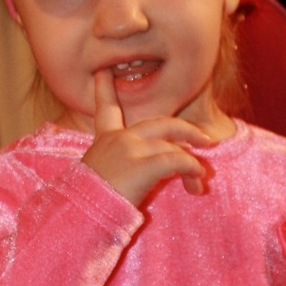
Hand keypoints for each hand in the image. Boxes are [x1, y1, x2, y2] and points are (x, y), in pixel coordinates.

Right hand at [81, 68, 210, 205]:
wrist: (80, 214)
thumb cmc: (89, 203)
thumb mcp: (98, 176)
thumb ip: (120, 166)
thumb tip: (151, 171)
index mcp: (104, 140)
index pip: (105, 109)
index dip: (104, 89)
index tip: (103, 72)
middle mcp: (119, 139)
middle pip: (160, 124)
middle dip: (186, 130)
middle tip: (205, 139)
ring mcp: (131, 149)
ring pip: (173, 148)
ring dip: (191, 165)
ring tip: (198, 184)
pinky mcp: (143, 165)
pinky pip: (177, 161)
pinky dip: (191, 169)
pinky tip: (196, 180)